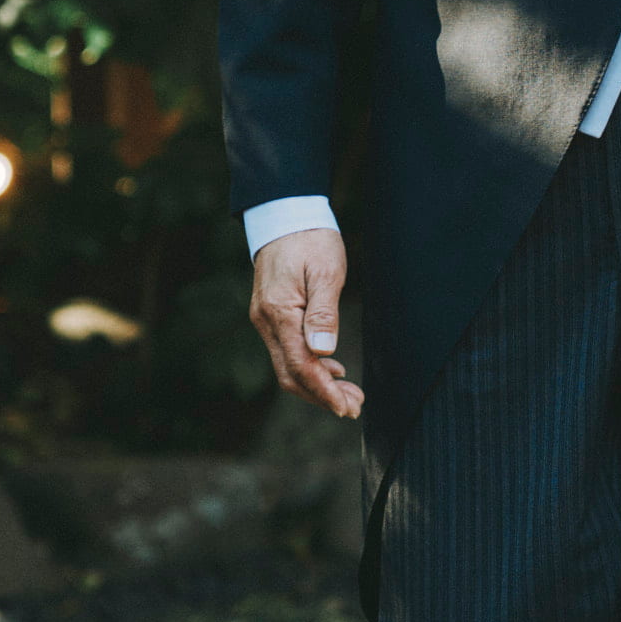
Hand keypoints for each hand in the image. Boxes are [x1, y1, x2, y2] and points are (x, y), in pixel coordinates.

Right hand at [250, 230, 361, 417]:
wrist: (285, 215)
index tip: (346, 407)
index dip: (323, 391)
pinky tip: (333, 369)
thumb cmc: (310, 239)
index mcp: (279, 313)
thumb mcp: (325, 271)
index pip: (300, 366)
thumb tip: (324, 352)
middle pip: (291, 374)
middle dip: (322, 395)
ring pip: (288, 365)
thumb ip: (323, 313)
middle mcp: (266, 321)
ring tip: (350, 394)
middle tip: (354, 406)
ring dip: (318, 384)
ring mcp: (266, 319)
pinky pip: (287, 350)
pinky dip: (311, 366)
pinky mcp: (272, 314)